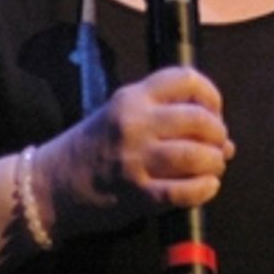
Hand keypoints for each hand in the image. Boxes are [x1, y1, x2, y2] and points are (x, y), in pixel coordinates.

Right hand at [31, 66, 234, 241]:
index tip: (213, 111)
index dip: (211, 94)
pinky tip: (206, 187)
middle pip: (199, 119)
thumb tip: (223, 139)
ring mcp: (136, 159)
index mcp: (132, 97)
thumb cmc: (92, 148)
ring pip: (197, 155)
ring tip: (213, 167)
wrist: (50, 186)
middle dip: (218, 134)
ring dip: (214, 162)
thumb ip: (165, 118)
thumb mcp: (121, 115)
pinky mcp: (138, 194)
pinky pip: (185, 191)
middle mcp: (136, 123)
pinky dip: (205, 189)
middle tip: (217, 146)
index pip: (186, 79)